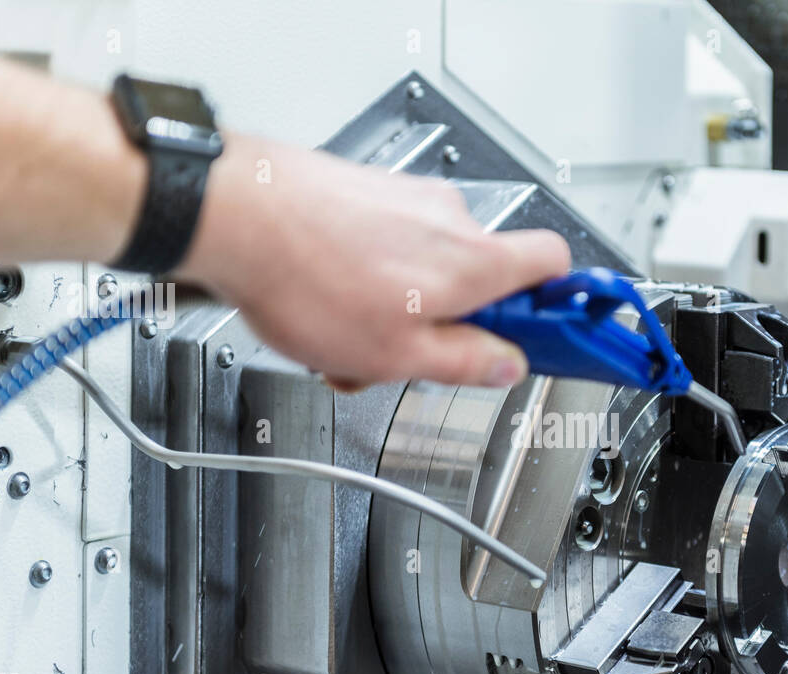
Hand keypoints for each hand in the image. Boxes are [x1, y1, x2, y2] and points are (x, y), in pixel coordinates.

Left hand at [179, 133, 569, 389]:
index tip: (543, 335)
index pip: (555, 266)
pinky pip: (385, 247)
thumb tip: (505, 366)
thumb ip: (465, 362)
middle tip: (412, 355)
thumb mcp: (398, 354)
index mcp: (474, 261)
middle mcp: (448, 219)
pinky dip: (365, 281)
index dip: (556, 306)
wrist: (232, 214)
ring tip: (348, 337)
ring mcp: (404, 199)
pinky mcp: (364, 192)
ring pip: (425, 268)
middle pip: (480, 278)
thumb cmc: (308, 276)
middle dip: (450, 324)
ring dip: (397, 309)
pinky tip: (324, 306)